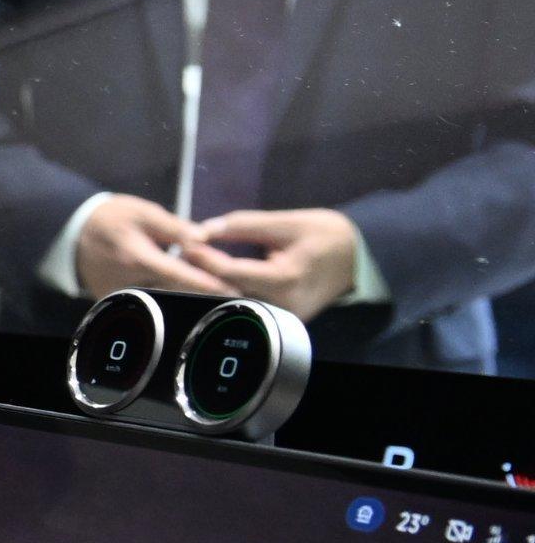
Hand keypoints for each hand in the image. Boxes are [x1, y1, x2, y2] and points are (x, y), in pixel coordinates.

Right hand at [68, 192, 227, 298]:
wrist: (69, 232)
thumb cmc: (109, 218)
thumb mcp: (143, 212)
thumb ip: (174, 227)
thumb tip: (204, 238)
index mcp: (138, 258)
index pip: (179, 274)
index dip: (206, 283)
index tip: (231, 290)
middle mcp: (130, 281)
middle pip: (173, 290)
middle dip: (199, 289)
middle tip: (230, 289)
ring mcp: (120, 294)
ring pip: (161, 298)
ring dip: (182, 293)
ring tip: (210, 289)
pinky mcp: (114, 300)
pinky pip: (146, 299)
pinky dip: (164, 294)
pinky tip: (178, 288)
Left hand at [193, 205, 363, 316]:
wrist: (362, 259)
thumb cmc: (329, 235)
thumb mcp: (289, 222)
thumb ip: (246, 225)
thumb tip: (205, 229)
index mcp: (285, 279)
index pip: (230, 272)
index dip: (204, 257)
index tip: (185, 243)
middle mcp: (281, 304)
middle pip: (226, 293)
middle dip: (200, 275)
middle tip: (179, 257)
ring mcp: (282, 317)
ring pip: (233, 303)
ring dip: (210, 286)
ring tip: (189, 267)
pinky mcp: (282, 320)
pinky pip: (246, 306)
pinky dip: (226, 292)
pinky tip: (211, 279)